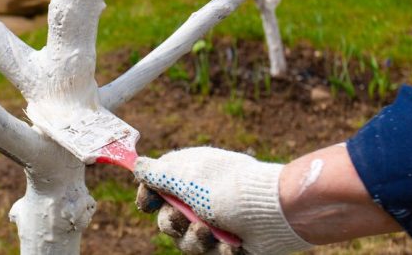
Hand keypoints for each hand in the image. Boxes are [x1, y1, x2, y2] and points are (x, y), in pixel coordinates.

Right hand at [134, 147, 311, 254]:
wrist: (275, 212)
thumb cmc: (229, 188)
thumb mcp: (187, 176)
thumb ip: (157, 173)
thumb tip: (136, 165)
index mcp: (189, 177)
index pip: (157, 188)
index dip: (148, 197)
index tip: (147, 203)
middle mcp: (200, 199)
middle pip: (167, 220)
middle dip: (172, 223)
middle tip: (185, 220)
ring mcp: (216, 222)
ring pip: (186, 242)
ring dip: (196, 240)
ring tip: (212, 233)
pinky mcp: (229, 243)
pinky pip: (211, 254)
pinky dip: (221, 249)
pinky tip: (234, 243)